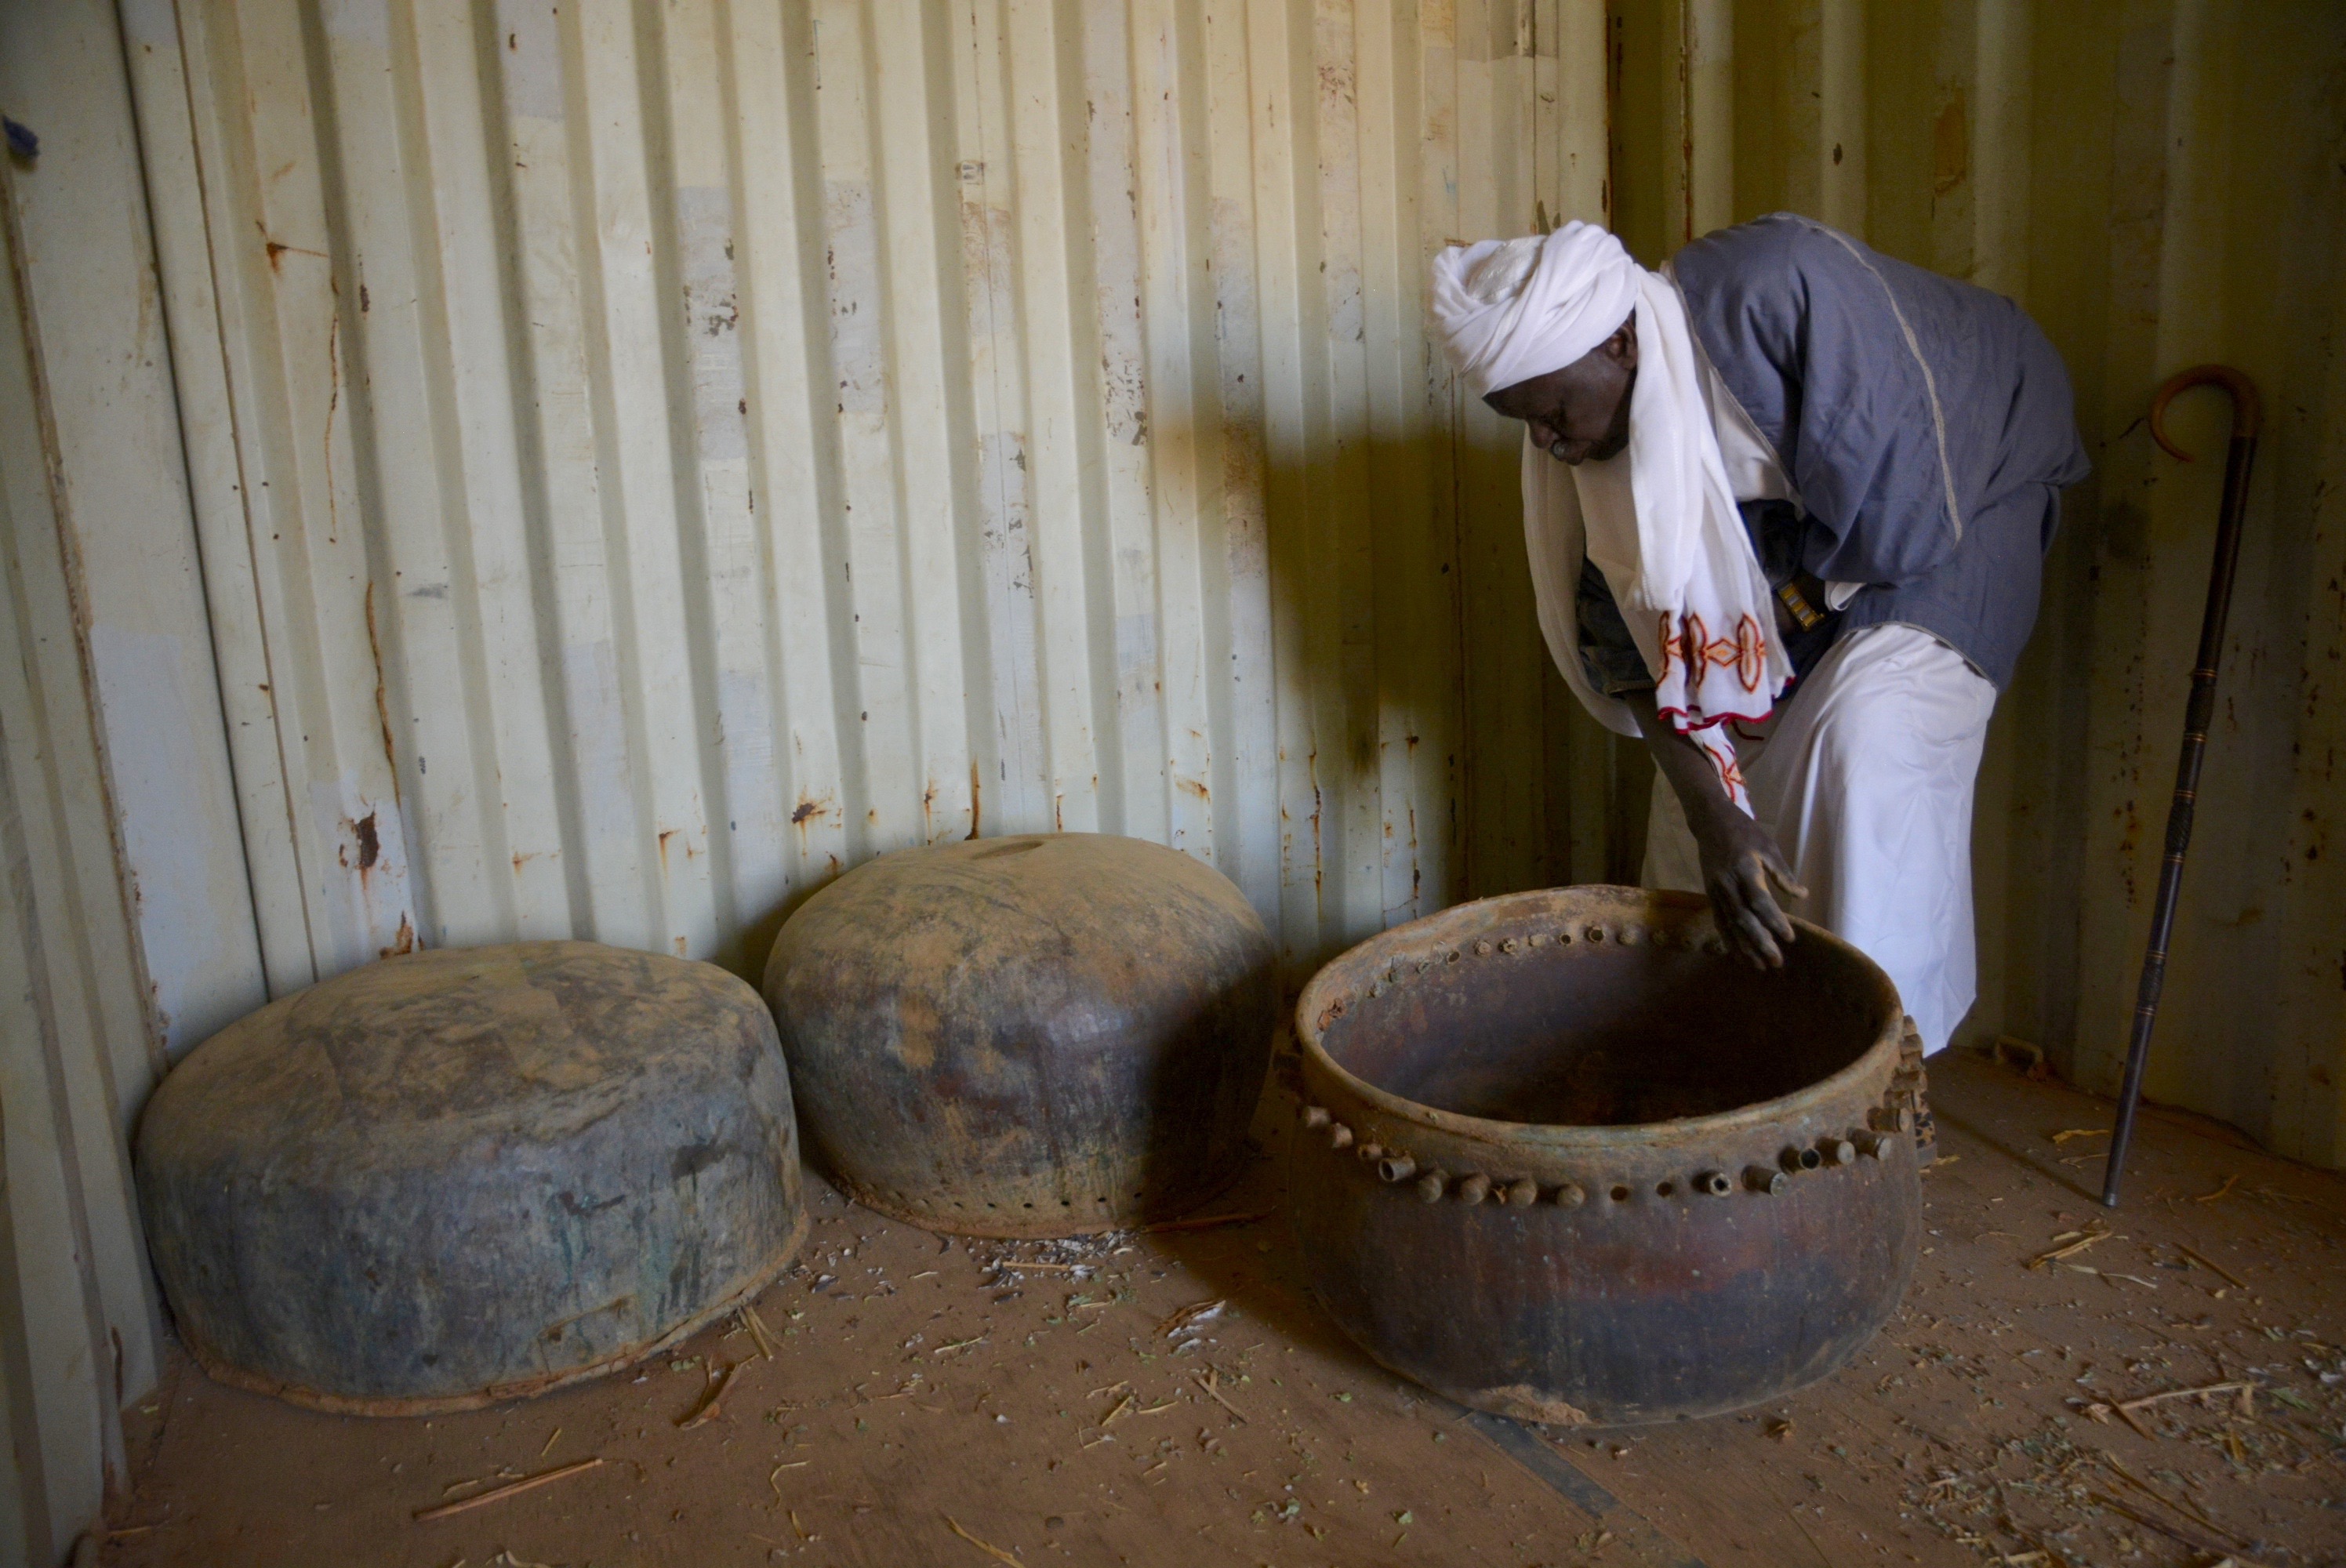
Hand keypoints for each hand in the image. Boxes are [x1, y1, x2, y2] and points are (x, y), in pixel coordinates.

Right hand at [1684, 796, 1806, 968]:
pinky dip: (1729, 940)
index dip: (1774, 921)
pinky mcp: (1710, 895)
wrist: (1710, 822)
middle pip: (1744, 919)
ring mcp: (1716, 891)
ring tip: (1759, 967)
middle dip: (1760, 943)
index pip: (1760, 901)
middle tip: (1776, 962)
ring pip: (1730, 925)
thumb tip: (1801, 895)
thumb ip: (1783, 873)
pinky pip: (1719, 922)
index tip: (1789, 938)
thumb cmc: (1745, 831)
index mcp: (1745, 870)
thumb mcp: (1768, 846)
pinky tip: (1738, 956)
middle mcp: (1727, 884)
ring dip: (1744, 948)